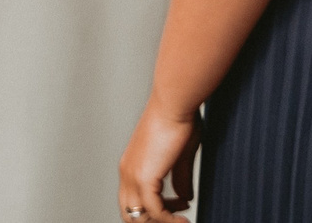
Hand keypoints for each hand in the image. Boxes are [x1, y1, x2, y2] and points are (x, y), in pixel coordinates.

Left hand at [118, 101, 199, 220]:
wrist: (175, 102)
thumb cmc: (179, 119)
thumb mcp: (180, 156)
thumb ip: (180, 178)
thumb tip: (184, 198)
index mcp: (131, 164)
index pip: (132, 201)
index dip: (153, 211)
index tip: (179, 207)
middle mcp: (127, 171)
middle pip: (130, 214)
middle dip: (154, 222)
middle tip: (177, 219)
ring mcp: (132, 175)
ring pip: (138, 217)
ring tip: (183, 222)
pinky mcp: (144, 177)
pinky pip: (155, 211)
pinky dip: (170, 220)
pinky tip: (184, 218)